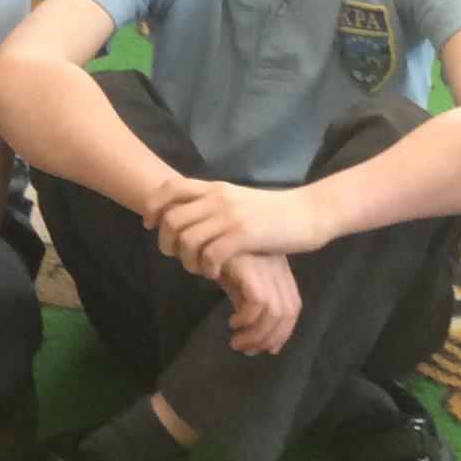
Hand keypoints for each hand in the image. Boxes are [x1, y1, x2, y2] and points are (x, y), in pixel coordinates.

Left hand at [144, 178, 326, 277]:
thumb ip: (215, 204)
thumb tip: (190, 217)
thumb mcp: (239, 201)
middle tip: (176, 256)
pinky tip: (215, 273)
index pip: (171, 187)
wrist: (310, 213)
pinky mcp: (244, 235)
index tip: (150, 224)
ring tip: (198, 268)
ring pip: (187, 239)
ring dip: (186, 259)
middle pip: (172, 219)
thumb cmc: (275, 212)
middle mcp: (219, 198)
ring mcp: (231, 216)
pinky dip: (206, 268)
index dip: (153, 206)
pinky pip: (210, 254)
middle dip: (166, 242)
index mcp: (216, 187)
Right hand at [217, 252, 300, 355]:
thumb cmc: (217, 255)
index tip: (266, 349)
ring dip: (255, 335)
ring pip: (274, 313)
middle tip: (248, 350)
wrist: (202, 230)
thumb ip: (246, 304)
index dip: (283, 332)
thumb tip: (251, 336)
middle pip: (287, 312)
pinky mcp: (250, 268)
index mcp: (279, 270)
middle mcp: (277, 269)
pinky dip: (246, 320)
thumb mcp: (236, 281)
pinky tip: (232, 323)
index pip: (293, 307)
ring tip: (236, 342)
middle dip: (269, 338)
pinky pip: (258, 303)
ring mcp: (265, 267)